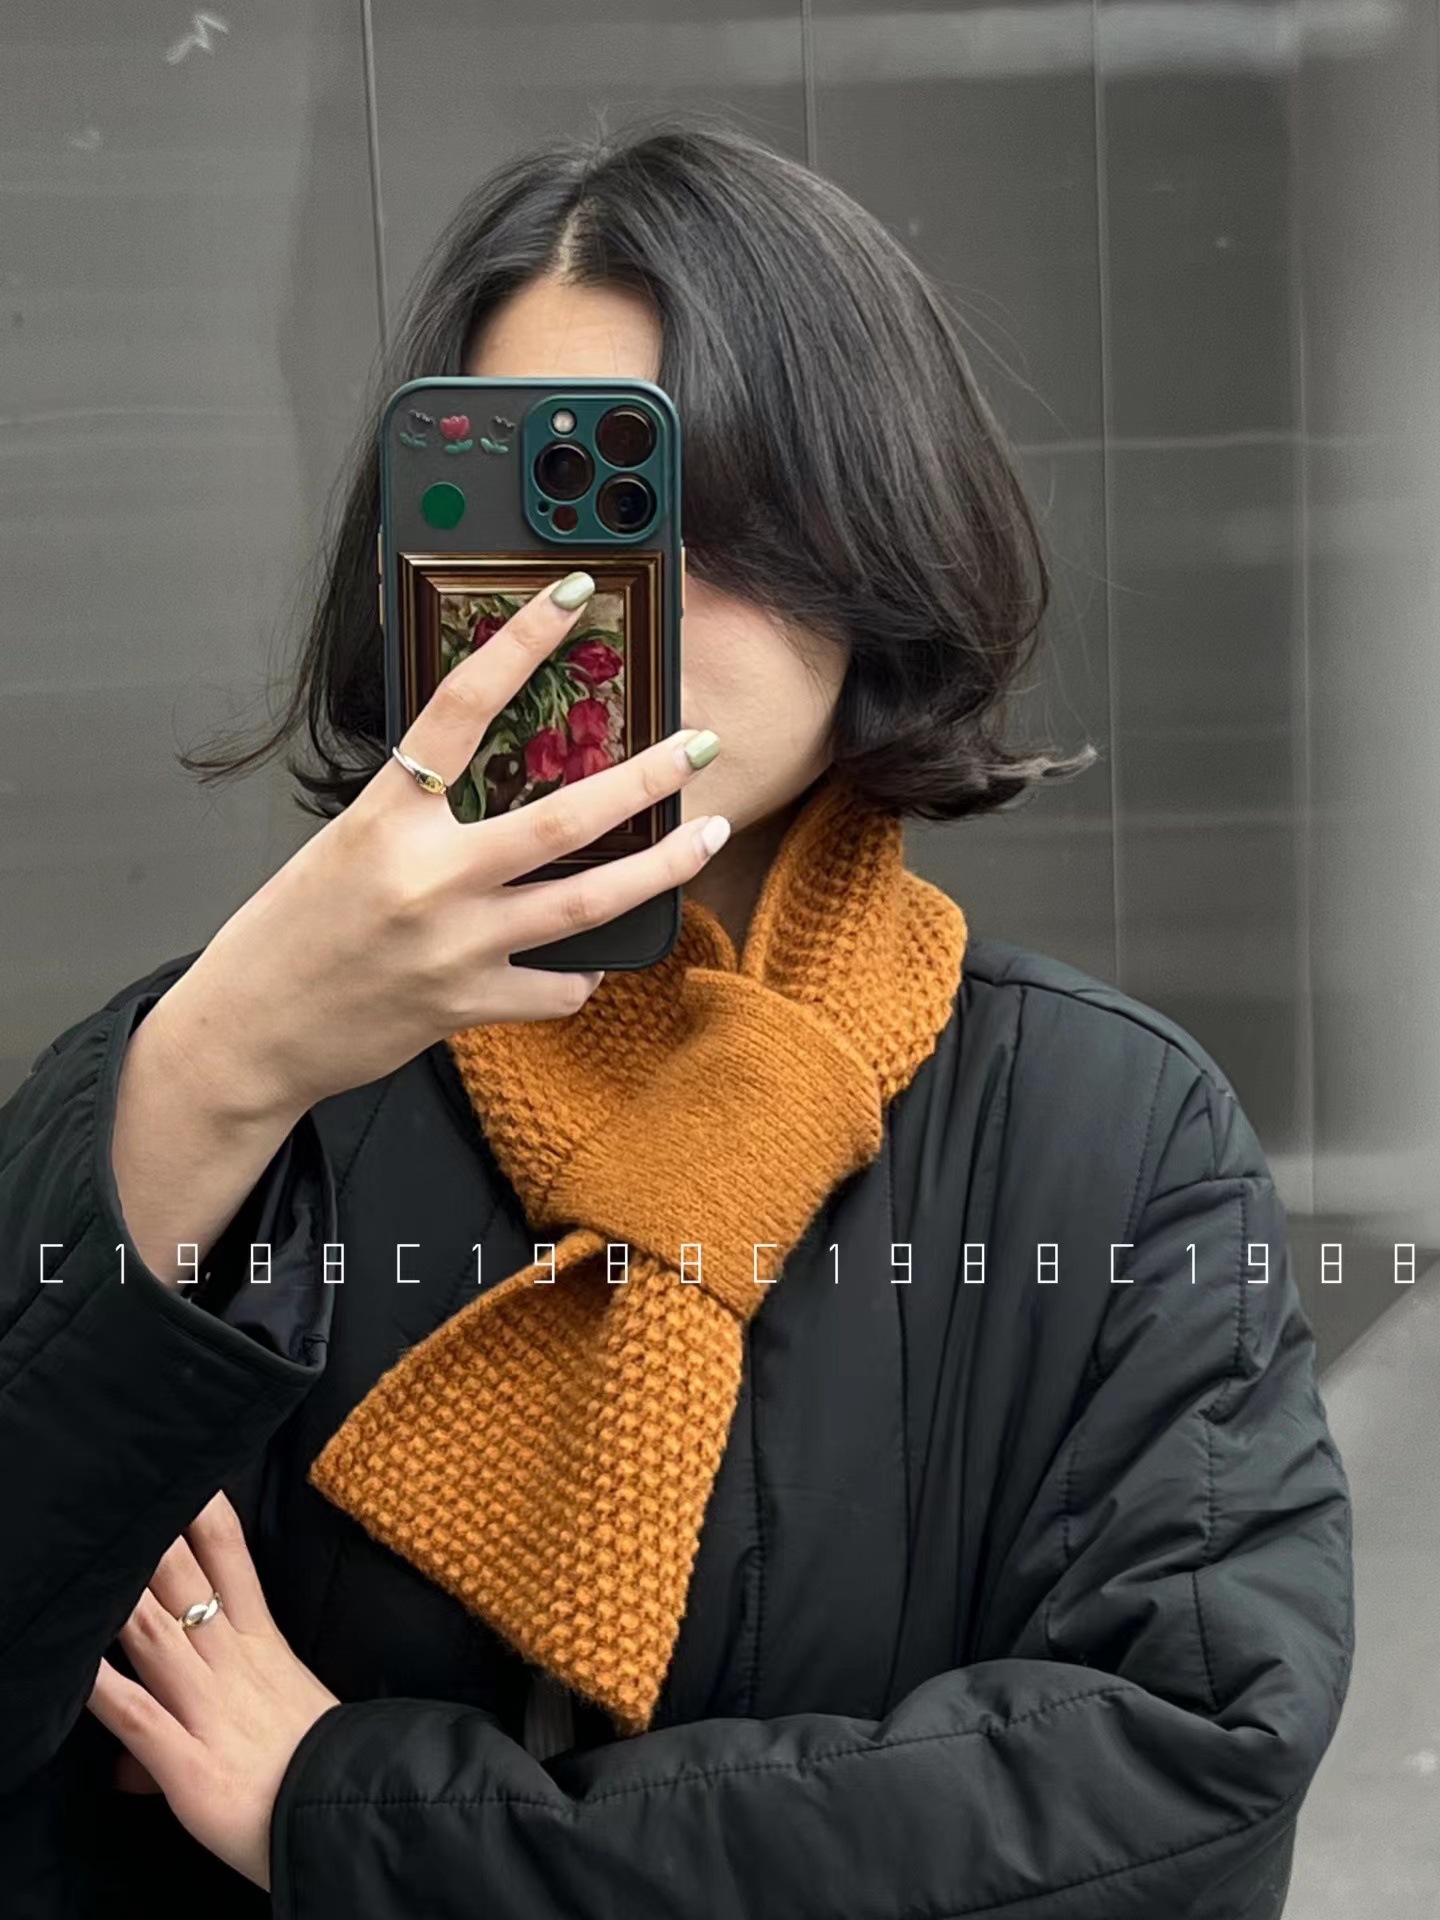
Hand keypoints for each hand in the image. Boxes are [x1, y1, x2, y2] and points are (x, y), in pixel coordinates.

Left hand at [86, 1489, 340, 1892]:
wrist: (351, 1814)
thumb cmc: (319, 1764)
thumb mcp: (282, 1715)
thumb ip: (218, 1708)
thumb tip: (140, 1748)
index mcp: (262, 1643)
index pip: (231, 1559)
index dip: (204, 1513)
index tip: (185, 1472)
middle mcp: (234, 1664)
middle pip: (185, 1581)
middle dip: (152, 1536)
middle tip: (124, 1493)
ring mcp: (210, 1710)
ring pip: (155, 1635)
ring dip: (120, 1595)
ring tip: (92, 1556)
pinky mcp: (189, 1764)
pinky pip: (138, 1718)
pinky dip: (103, 1691)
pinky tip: (76, 1667)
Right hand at [146, 571, 726, 1118]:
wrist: (250, 1030)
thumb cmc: (293, 930)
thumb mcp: (344, 842)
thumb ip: (416, 809)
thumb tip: (485, 767)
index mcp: (385, 817)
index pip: (461, 707)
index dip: (520, 643)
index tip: (571, 597)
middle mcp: (427, 877)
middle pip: (564, 818)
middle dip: (647, 777)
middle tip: (700, 745)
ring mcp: (454, 945)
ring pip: (587, 901)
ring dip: (660, 867)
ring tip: (707, 834)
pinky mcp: (467, 1003)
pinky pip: (556, 987)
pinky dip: (581, 973)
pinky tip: (591, 960)